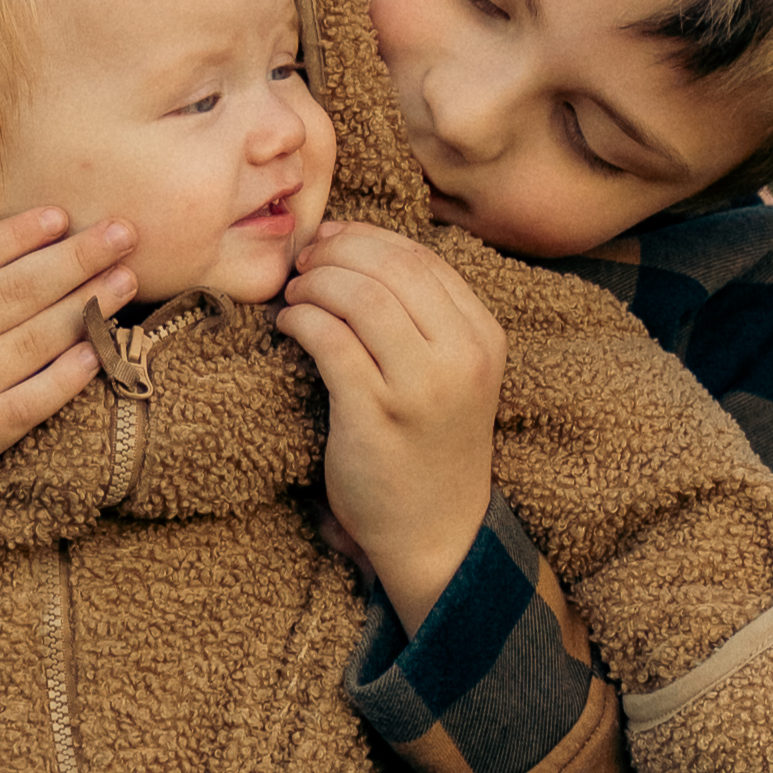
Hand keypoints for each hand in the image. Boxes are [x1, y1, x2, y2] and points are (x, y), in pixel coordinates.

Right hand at [0, 207, 136, 594]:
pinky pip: (28, 405)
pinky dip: (67, 378)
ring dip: (87, 306)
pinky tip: (99, 352)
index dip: (19, 232)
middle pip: (14, 290)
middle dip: (76, 257)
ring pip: (31, 342)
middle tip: (125, 230)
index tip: (61, 213)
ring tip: (126, 278)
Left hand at [279, 221, 502, 630]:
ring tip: (294, 295)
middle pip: (391, 267)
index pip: (423, 258)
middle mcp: (462, 356)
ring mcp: (421, 387)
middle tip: (303, 262)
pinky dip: (300, 319)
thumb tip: (352, 246)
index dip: (367, 238)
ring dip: (315, 284)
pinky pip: (329, 339)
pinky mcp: (376, 414)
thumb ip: (422, 317)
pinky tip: (289, 326)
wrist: (436, 533)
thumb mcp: (451, 374)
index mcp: (483, 337)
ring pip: (359, 295)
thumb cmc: (430, 446)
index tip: (330, 240)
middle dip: (336, 252)